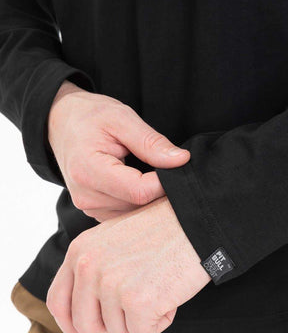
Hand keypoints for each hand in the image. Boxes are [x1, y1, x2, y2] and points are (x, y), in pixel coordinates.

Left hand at [46, 196, 211, 332]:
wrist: (197, 219)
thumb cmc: (163, 229)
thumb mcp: (114, 239)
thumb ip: (93, 269)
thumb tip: (86, 315)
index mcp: (79, 250)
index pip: (57, 301)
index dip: (71, 324)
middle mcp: (89, 267)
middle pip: (85, 323)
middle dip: (113, 324)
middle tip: (138, 306)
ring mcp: (112, 284)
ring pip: (118, 331)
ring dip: (141, 318)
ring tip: (160, 286)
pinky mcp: (138, 301)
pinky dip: (160, 321)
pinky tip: (171, 294)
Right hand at [47, 80, 189, 221]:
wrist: (60, 123)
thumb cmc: (89, 117)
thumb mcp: (122, 118)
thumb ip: (151, 142)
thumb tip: (181, 160)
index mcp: (89, 171)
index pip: (140, 192)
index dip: (165, 182)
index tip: (174, 165)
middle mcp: (86, 196)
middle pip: (139, 206)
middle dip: (159, 189)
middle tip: (164, 166)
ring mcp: (89, 207)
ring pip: (136, 214)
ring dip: (149, 197)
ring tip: (147, 171)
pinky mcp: (95, 212)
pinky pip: (127, 216)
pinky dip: (139, 202)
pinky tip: (139, 183)